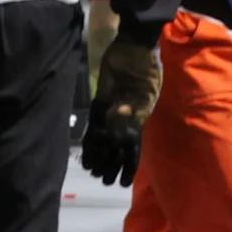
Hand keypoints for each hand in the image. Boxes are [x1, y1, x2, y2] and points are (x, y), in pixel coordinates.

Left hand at [81, 31, 161, 185]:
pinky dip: (89, 138)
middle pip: (116, 148)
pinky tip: (86, 152)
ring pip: (103, 140)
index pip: (133, 149)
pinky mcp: (99, 102)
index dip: (128, 166)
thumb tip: (121, 133)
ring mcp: (112, 111)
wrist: (133, 48)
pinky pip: (93, 123)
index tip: (122, 183)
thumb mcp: (145, 93)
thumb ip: (132, 113)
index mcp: (139, 119)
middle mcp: (125, 118)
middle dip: (110, 165)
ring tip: (92, 172)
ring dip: (99, 155)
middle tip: (102, 181)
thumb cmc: (145, 69)